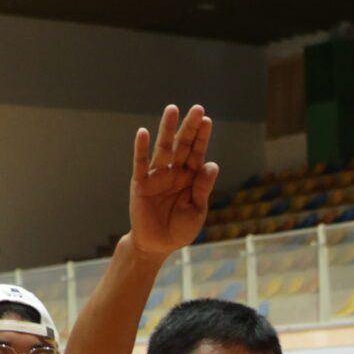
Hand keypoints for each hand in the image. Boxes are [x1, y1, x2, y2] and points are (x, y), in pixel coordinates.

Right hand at [126, 104, 216, 259]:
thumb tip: (212, 164)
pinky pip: (141, 163)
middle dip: (189, 127)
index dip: (202, 137)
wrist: (157, 246)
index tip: (207, 120)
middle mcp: (174, 171)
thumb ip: (203, 188)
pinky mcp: (141, 183)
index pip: (197, 153)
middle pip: (183, 145)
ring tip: (172, 109)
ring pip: (163, 148)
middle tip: (197, 108)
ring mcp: (157, 175)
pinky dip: (141, 148)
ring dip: (167, 129)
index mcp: (190, 177)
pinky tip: (143, 132)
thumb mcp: (196, 210)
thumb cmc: (179, 229)